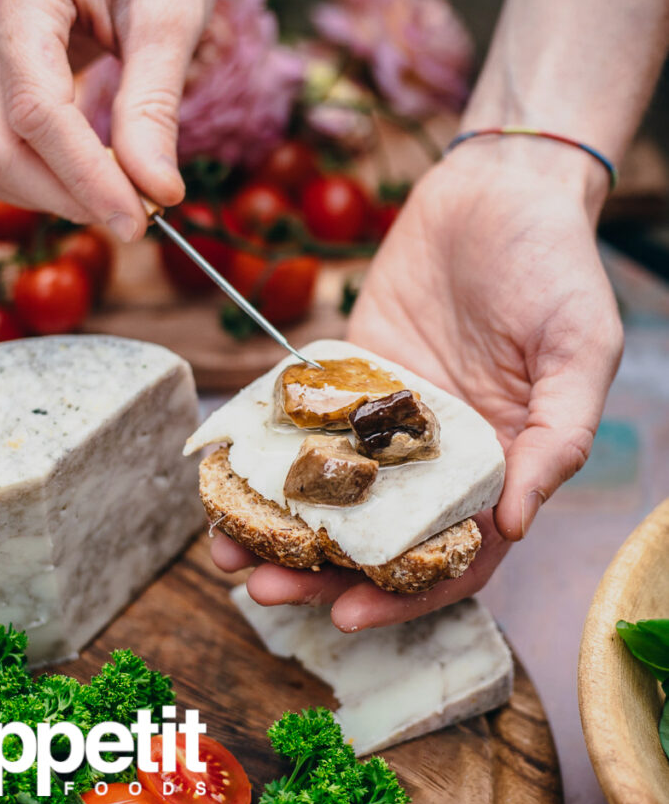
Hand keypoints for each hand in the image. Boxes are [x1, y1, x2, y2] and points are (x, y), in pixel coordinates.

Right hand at [0, 0, 217, 238]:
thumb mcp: (171, 18)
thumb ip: (155, 108)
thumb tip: (154, 192)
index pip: (38, 112)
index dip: (88, 179)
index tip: (139, 220)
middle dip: (69, 197)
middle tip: (137, 215)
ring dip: (47, 197)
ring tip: (114, 195)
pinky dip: (33, 181)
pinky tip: (85, 179)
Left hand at [212, 141, 622, 629]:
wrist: (499, 187)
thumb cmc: (556, 268)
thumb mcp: (579, 353)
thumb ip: (557, 438)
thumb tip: (517, 525)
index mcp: (496, 466)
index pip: (450, 556)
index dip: (403, 596)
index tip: (346, 616)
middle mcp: (434, 455)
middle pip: (373, 536)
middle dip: (318, 569)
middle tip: (262, 584)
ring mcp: (383, 417)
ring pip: (326, 489)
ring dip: (278, 524)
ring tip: (225, 546)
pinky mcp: (344, 374)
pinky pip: (299, 423)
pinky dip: (263, 455)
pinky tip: (225, 474)